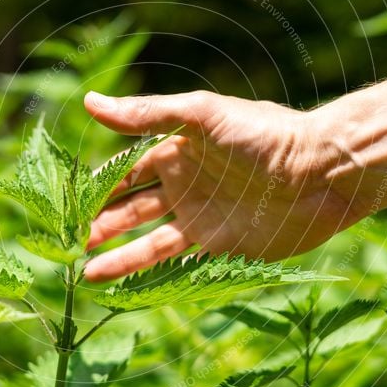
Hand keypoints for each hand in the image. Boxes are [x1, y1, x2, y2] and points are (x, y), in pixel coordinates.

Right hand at [82, 90, 362, 280]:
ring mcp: (201, 218)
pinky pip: (179, 263)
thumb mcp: (201, 115)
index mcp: (176, 151)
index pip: (125, 172)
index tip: (66, 205)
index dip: (97, 188)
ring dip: (119, 255)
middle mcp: (184, 186)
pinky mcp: (221, 247)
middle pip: (132, 209)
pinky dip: (152, 274)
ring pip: (149, 240)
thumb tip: (89, 101)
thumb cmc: (263, 135)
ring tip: (85, 274)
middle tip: (70, 243)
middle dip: (101, 224)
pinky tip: (127, 285)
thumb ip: (146, 114)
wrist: (320, 171)